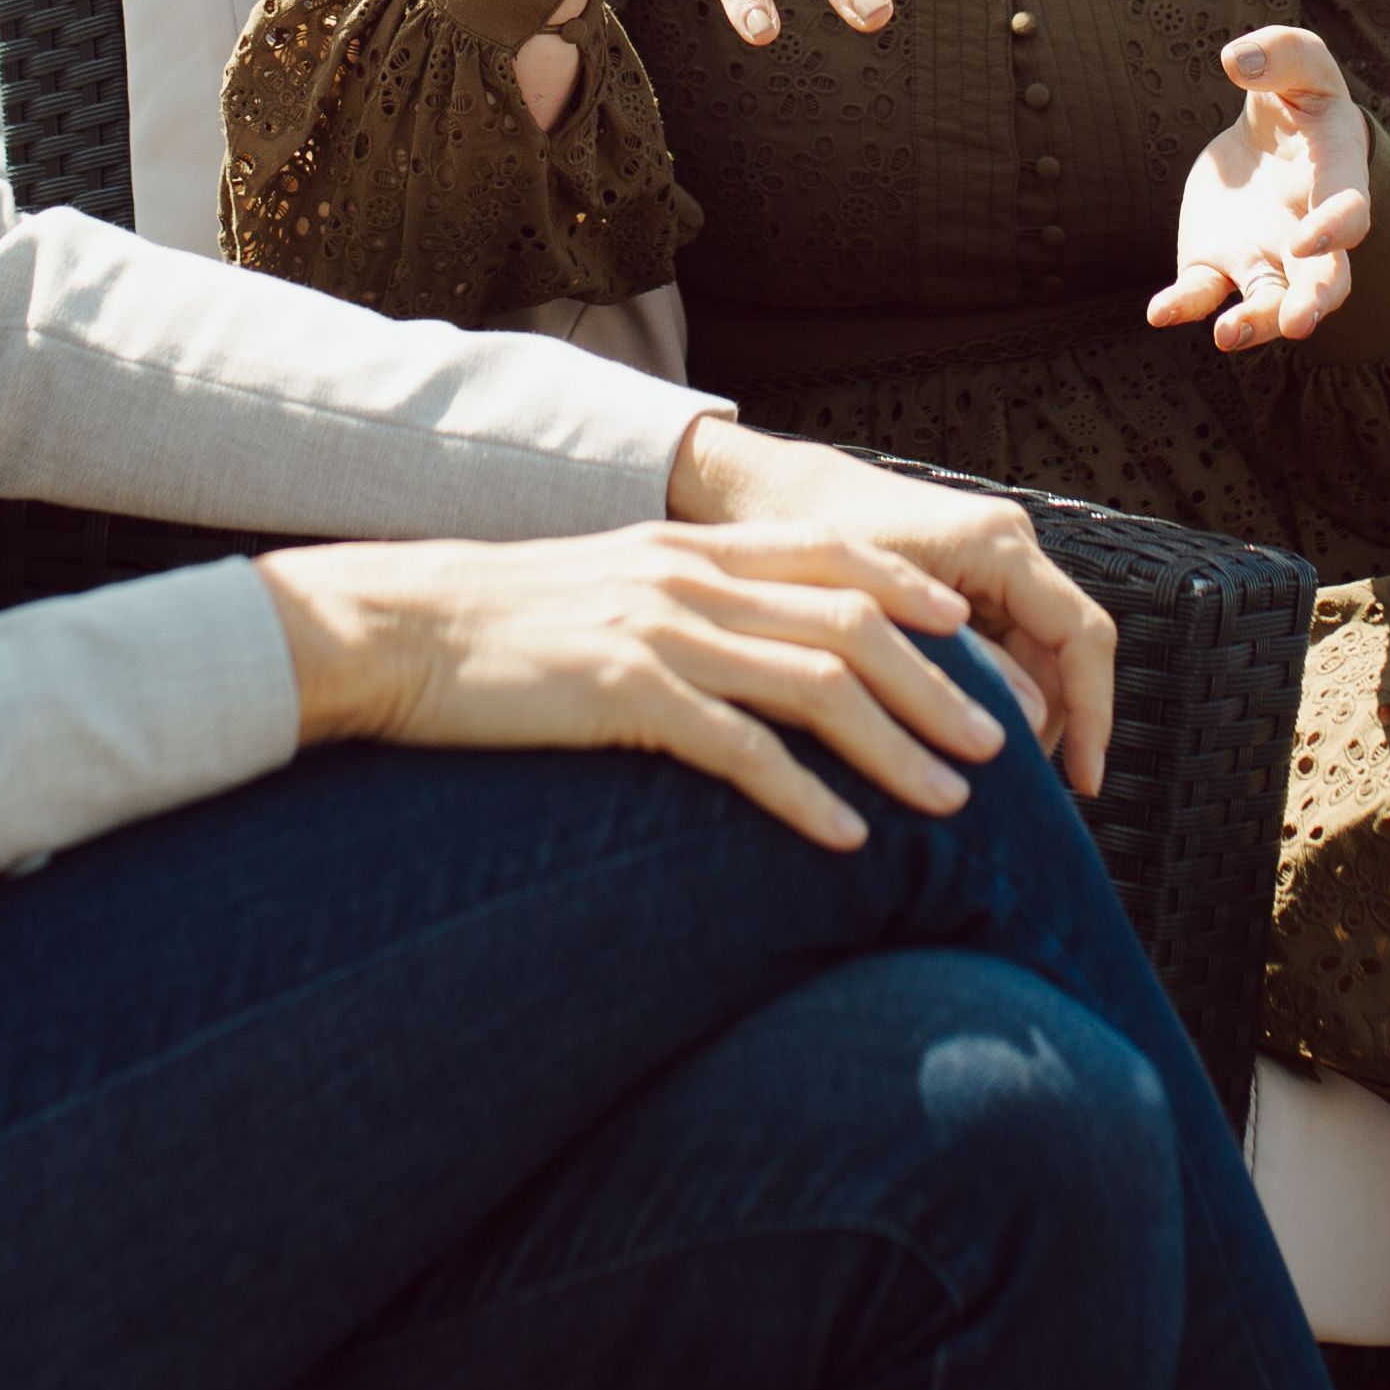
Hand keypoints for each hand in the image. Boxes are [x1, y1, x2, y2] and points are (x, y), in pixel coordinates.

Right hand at [256, 515, 1025, 847]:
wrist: (394, 629)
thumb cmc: (495, 622)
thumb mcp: (602, 585)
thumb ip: (678, 599)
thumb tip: (741, 642)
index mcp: (687, 549)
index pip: (832, 553)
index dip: (911, 591)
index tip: (968, 635)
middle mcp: (689, 582)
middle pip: (850, 623)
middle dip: (936, 685)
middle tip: (996, 743)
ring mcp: (660, 636)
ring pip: (815, 687)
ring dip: (896, 746)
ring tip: (951, 802)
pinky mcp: (624, 697)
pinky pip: (739, 751)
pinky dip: (804, 795)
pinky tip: (846, 839)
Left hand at [669, 416, 1112, 794]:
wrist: (767, 489)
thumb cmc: (809, 540)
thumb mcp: (876, 616)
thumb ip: (954, 663)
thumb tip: (1027, 725)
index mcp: (998, 544)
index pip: (1083, 634)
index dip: (1095, 711)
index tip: (1083, 782)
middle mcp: (1008, 546)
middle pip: (1065, 653)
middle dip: (1056, 725)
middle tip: (1019, 795)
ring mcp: (991, 563)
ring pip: (1037, 656)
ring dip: (1022, 715)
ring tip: (982, 776)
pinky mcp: (967, 581)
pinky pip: (1005, 647)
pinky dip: (993, 695)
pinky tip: (957, 738)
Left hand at [1156, 25, 1371, 350]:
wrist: (1266, 135)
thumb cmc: (1296, 95)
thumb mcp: (1299, 61)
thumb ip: (1280, 53)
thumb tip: (1237, 60)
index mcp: (1337, 178)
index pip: (1351, 211)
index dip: (1335, 228)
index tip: (1307, 237)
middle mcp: (1306, 231)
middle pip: (1323, 280)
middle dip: (1313, 303)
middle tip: (1298, 324)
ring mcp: (1262, 253)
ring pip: (1268, 301)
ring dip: (1255, 323)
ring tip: (1228, 336)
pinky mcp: (1216, 261)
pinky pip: (1203, 292)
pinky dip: (1185, 305)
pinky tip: (1161, 312)